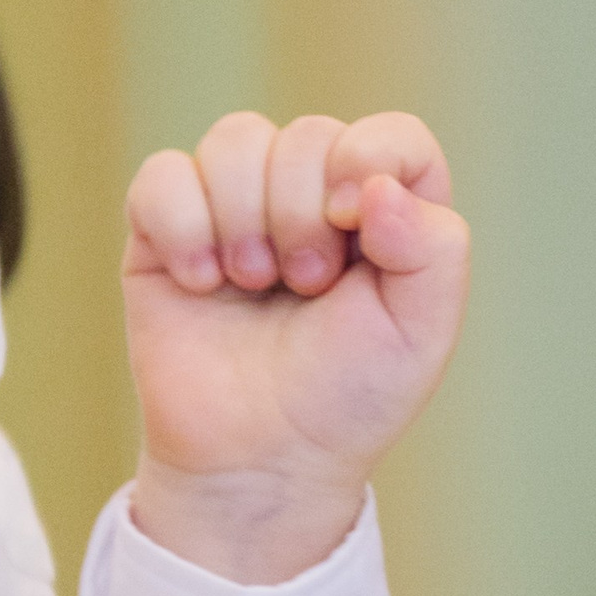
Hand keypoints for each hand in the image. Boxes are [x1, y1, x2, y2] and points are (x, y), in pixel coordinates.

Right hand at [124, 111, 469, 583]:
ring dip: (244, 219)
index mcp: (386, 215)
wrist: (260, 459)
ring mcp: (239, 207)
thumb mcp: (420, 334)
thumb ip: (432, 249)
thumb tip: (379, 182)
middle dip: (302, 215)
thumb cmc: (346, 399)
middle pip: (307, 136)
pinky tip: (202, 283)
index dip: (369, 159)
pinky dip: (182, 227)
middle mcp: (313, 198)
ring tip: (254, 286)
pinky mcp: (168, 228)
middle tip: (305, 287)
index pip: (393, 136)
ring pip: (234, 139)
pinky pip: (163, 174)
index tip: (352, 224)